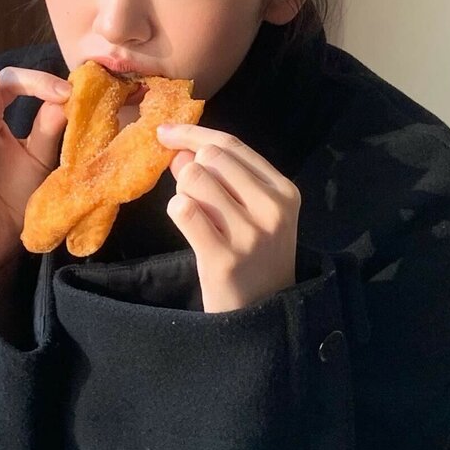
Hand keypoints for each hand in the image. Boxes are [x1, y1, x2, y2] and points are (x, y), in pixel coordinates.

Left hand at [156, 124, 300, 312]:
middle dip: (189, 168)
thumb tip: (179, 150)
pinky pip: (183, 210)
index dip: (193, 134)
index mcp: (284, 190)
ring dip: (183, 192)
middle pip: (210, 158)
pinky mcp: (224, 257)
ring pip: (194, 179)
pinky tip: (189, 227)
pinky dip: (177, 211)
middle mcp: (272, 207)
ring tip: (197, 217)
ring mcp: (250, 233)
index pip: (232, 145)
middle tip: (192, 194)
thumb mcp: (252, 212)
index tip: (165, 132)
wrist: (262, 317)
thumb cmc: (255, 259)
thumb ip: (221, 178)